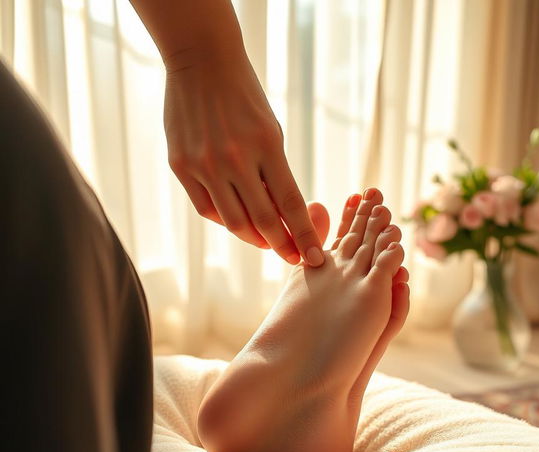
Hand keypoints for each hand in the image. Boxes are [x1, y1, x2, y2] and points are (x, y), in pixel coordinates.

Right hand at [163, 55, 324, 266]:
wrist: (201, 62)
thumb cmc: (245, 98)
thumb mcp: (270, 131)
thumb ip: (275, 173)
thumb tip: (282, 217)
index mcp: (265, 145)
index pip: (290, 203)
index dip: (304, 234)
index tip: (313, 256)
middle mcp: (234, 158)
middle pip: (262, 220)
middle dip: (282, 245)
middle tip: (293, 257)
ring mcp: (204, 164)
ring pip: (233, 221)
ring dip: (254, 238)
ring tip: (267, 243)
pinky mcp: (181, 166)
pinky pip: (207, 208)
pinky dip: (226, 220)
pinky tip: (238, 221)